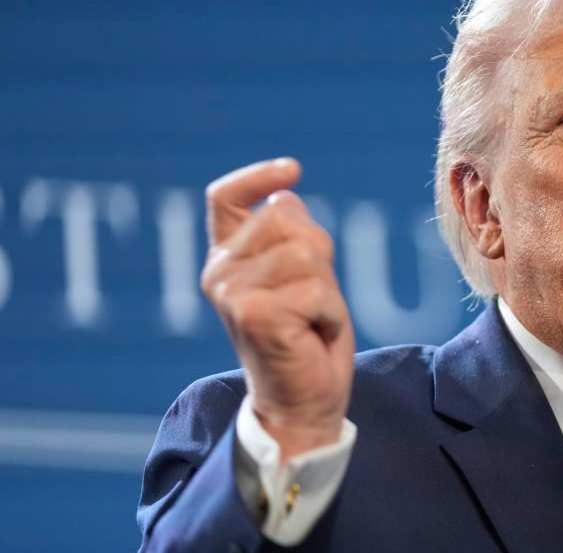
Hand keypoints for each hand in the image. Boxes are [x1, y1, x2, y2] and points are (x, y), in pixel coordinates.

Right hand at [201, 158, 353, 460]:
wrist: (301, 403)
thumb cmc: (307, 339)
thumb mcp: (304, 277)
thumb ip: (293, 238)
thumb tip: (287, 195)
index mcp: (226, 257)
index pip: (226, 198)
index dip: (257, 176)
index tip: (293, 169)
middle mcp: (220, 271)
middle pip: (288, 218)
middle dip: (319, 255)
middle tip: (311, 300)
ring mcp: (232, 292)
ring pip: (307, 253)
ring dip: (328, 289)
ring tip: (312, 320)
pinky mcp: (253, 314)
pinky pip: (317, 290)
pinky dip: (330, 314)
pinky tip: (314, 336)